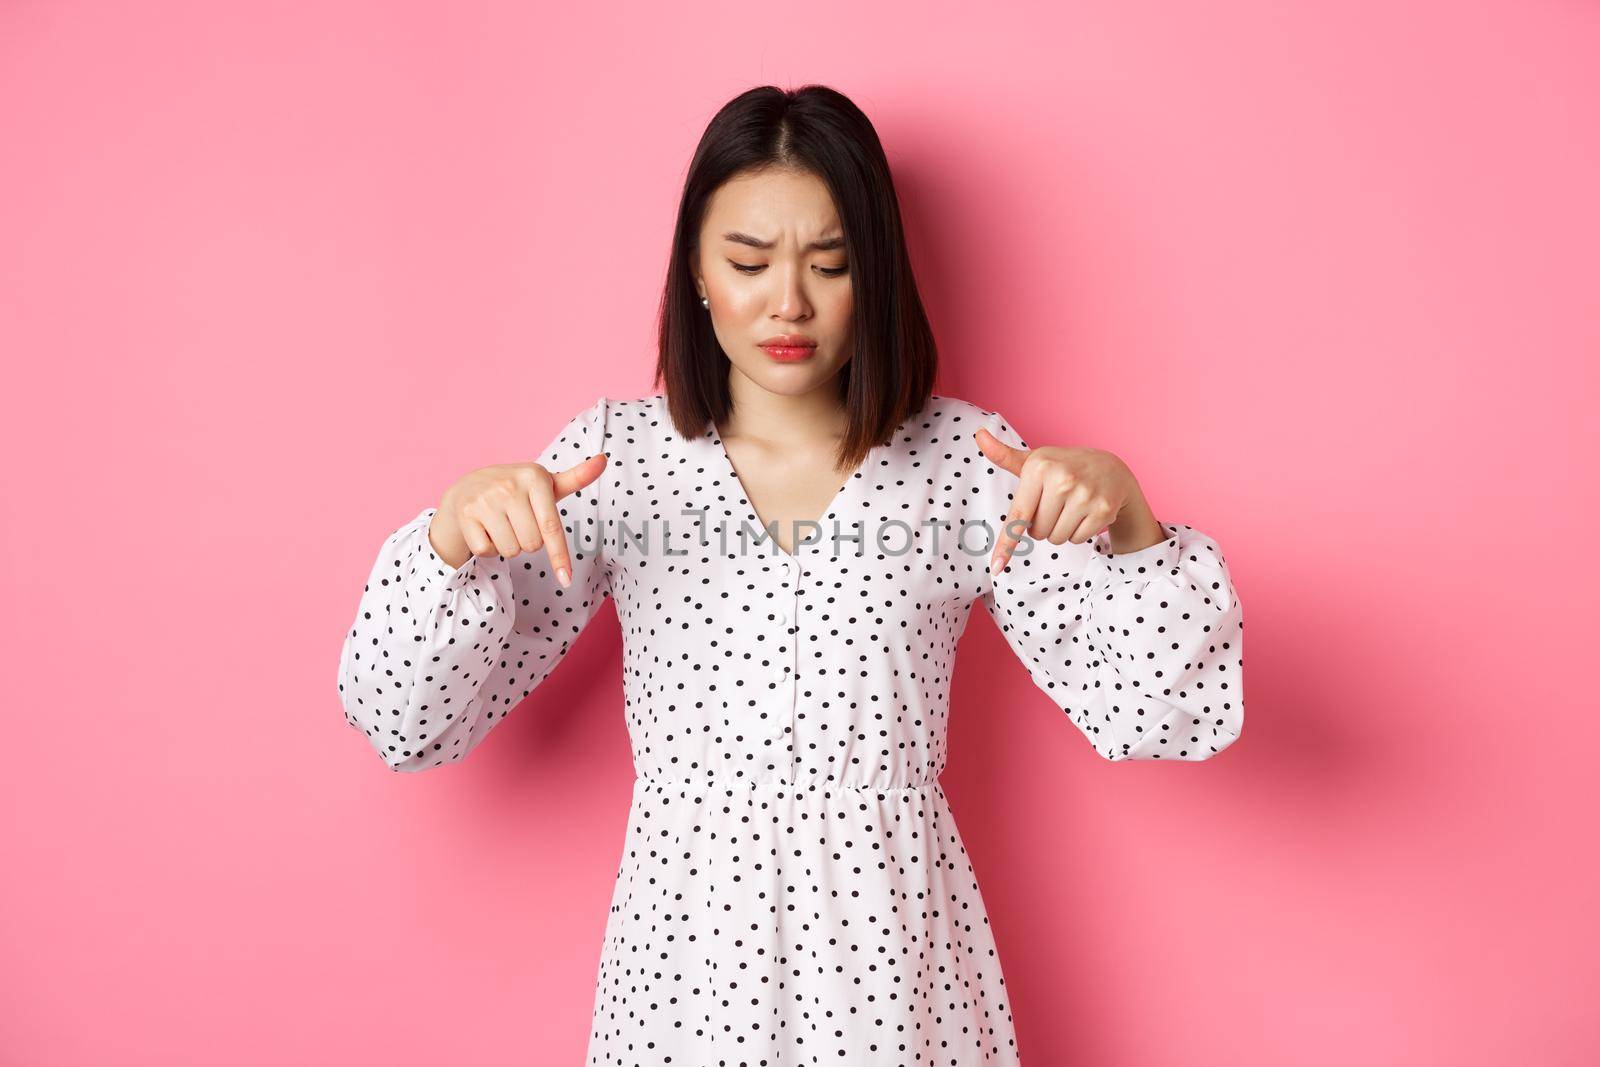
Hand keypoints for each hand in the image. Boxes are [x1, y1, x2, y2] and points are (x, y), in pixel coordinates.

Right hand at [429, 452, 607, 584]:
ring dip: (509, 546)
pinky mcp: (466, 514)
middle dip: (528, 541)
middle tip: (518, 523)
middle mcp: (509, 486)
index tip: (566, 580)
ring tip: (502, 525)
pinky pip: (487, 551)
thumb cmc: (518, 490)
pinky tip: (486, 530)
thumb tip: (604, 459)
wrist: (468, 485)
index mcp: (534, 477)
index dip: (560, 556)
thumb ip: (576, 477)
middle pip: (532, 545)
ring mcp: (485, 500)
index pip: (552, 527)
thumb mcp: (546, 484)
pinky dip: (489, 548)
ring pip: (510, 550)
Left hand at [973, 427, 1140, 575]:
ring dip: (1059, 530)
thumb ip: (1005, 455)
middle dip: (1042, 525)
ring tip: (1070, 508)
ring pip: (1056, 538)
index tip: (996, 567)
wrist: (1112, 468)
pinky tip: (1085, 512)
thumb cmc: (1064, 466)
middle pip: (1037, 532)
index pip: (1018, 514)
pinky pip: (1077, 539)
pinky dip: (1078, 532)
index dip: (1006, 543)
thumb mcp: (1036, 460)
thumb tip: (978, 435)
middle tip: (1055, 504)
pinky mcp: (1103, 509)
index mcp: (1039, 467)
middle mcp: (1062, 479)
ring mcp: (1084, 495)